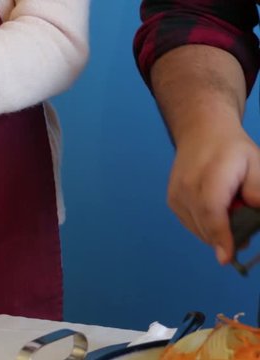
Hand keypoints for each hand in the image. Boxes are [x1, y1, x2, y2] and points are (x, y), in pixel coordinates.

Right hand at [168, 123, 259, 264]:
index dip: (221, 236)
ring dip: (216, 233)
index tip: (226, 258)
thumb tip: (254, 216)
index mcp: (210, 175)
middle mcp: (187, 186)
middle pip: (205, 224)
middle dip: (225, 239)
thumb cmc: (234, 150)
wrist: (202, 132)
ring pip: (197, 228)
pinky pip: (191, 223)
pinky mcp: (172, 201)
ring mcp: (176, 194)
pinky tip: (216, 214)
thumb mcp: (257, 165)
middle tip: (244, 240)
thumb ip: (257, 191)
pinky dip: (205, 226)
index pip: (212, 211)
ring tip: (230, 217)